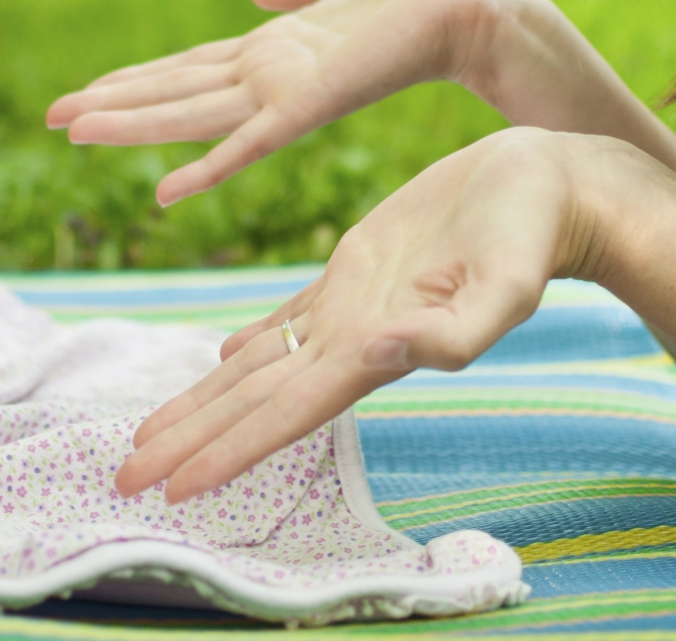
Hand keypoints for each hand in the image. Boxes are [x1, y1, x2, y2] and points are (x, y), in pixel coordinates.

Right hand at [47, 0, 527, 203]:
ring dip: (132, 126)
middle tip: (52, 117)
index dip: (142, 78)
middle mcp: (275, 76)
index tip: (90, 88)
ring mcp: (289, 92)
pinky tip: (164, 195)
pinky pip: (251, 143)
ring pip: (193, 113)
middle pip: (178, 93)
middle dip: (115, 105)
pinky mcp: (312, 103)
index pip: (196, 67)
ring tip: (72, 132)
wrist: (479, 1)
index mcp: (281, 50)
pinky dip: (207, 170)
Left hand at [113, 127, 622, 501]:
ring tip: (151, 438)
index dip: (228, 451)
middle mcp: (355, 338)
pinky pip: (289, 318)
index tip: (173, 486)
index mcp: (377, 347)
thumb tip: (392, 351)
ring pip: (259, 367)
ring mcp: (353, 307)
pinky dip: (251, 344)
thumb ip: (458, 331)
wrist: (553, 190)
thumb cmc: (535, 235)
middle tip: (122, 479)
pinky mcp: (359, 270)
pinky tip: (221, 358)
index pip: (284, 413)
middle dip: (190, 443)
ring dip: (204, 405)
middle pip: (254, 404)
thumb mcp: (506, 281)